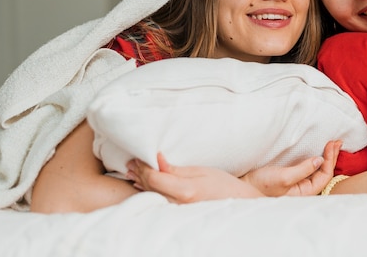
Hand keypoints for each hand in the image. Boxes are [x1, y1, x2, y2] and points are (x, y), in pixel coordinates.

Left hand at [126, 153, 262, 203]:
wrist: (235, 201)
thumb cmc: (222, 184)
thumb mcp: (201, 171)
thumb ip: (176, 169)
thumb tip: (157, 160)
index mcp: (184, 191)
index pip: (154, 178)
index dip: (145, 166)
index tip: (142, 155)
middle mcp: (177, 203)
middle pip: (150, 186)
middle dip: (140, 172)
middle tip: (132, 160)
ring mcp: (176, 210)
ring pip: (151, 194)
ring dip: (140, 181)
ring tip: (131, 169)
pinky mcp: (176, 211)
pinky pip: (157, 200)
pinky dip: (148, 190)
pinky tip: (140, 184)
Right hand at [241, 140, 341, 196]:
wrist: (245, 184)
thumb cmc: (262, 184)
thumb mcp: (284, 177)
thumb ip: (303, 170)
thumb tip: (320, 160)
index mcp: (304, 192)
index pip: (324, 175)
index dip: (330, 159)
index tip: (331, 144)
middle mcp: (304, 188)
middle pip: (324, 172)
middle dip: (332, 156)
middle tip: (338, 141)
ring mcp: (298, 182)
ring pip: (318, 169)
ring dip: (326, 156)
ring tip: (333, 144)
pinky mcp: (292, 175)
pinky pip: (310, 166)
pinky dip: (316, 157)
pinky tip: (319, 151)